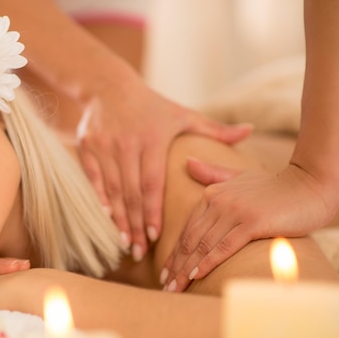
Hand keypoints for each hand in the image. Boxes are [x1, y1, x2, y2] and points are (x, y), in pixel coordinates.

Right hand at [76, 85, 251, 261]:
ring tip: (126, 243)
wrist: (108, 86)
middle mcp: (127, 144)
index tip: (157, 236)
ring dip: (118, 218)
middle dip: (136, 224)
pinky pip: (94, 179)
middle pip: (131, 192)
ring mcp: (105, 145)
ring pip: (112, 190)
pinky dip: (100, 199)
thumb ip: (214, 128)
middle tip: (140, 251)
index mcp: (152, 139)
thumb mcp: (182, 114)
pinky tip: (107, 219)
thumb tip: (250, 131)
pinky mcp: (88, 147)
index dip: (153, 211)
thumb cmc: (151, 105)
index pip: (152, 183)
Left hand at [161, 159, 332, 291]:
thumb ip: (212, 174)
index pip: (187, 229)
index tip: (164, 272)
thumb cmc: (275, 186)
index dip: (174, 253)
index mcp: (212, 194)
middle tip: (164, 286)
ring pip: (203, 245)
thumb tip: (187, 162)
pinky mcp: (252, 222)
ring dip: (186, 269)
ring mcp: (234, 212)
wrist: (311, 184)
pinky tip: (195, 275)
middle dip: (175, 265)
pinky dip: (208, 262)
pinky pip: (224, 246)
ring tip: (174, 288)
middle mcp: (218, 202)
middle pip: (190, 240)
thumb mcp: (238, 176)